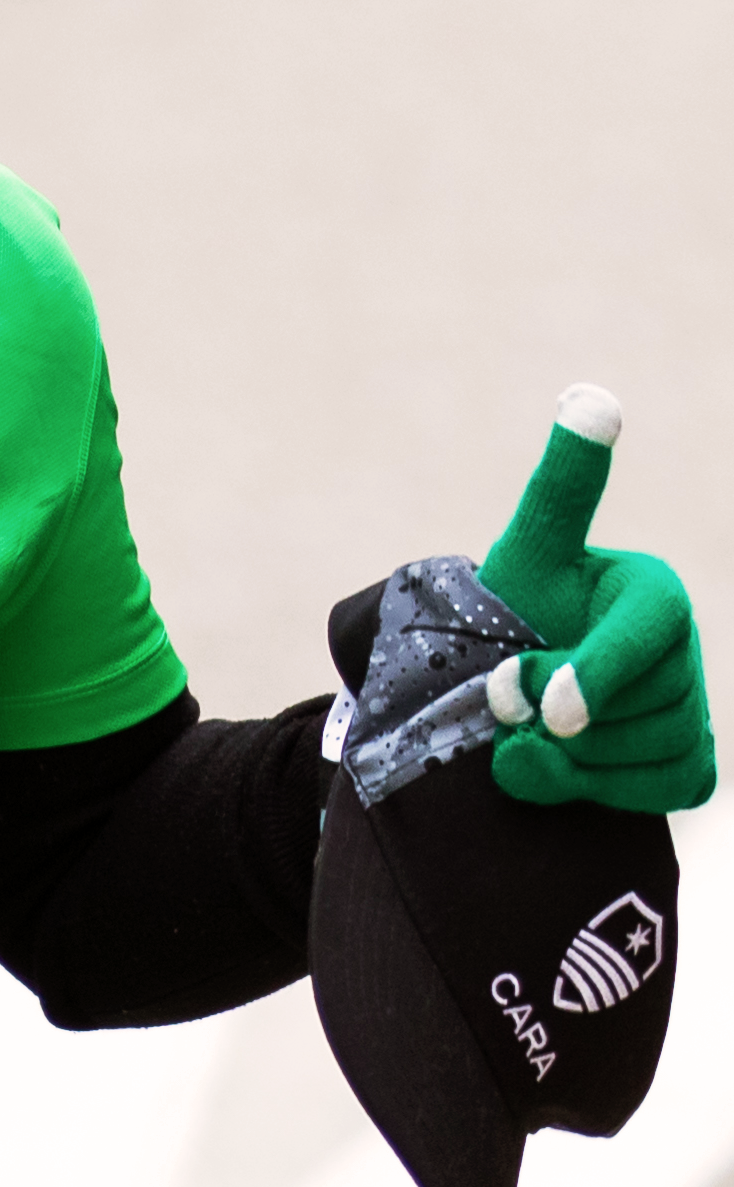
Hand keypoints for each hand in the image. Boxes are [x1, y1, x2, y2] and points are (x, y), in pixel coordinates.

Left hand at [475, 385, 712, 812]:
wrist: (492, 694)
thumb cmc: (512, 614)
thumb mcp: (526, 555)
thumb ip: (561, 491)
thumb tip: (593, 398)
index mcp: (655, 592)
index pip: (644, 636)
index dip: (596, 676)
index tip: (550, 710)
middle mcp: (685, 649)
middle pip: (641, 707)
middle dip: (560, 719)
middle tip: (507, 706)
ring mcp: (694, 707)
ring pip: (649, 753)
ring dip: (573, 758)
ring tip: (534, 731)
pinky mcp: (690, 763)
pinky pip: (665, 787)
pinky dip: (603, 788)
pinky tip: (570, 763)